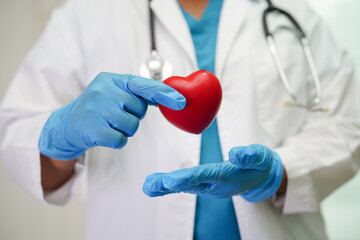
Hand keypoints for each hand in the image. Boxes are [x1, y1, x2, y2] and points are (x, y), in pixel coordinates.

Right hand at [39, 73, 185, 159]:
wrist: (68, 124)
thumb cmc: (99, 108)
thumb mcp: (115, 93)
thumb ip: (139, 94)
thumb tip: (171, 97)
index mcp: (113, 80)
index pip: (144, 86)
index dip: (164, 94)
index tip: (182, 102)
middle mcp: (104, 91)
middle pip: (140, 109)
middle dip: (133, 115)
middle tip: (115, 114)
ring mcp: (98, 110)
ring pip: (132, 126)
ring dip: (125, 129)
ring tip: (109, 124)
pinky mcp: (94, 129)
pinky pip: (121, 140)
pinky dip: (117, 140)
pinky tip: (104, 134)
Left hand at [143, 144, 282, 201]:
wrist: (261, 177)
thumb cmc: (260, 164)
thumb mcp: (261, 157)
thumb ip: (250, 156)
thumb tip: (236, 154)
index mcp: (227, 177)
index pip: (205, 176)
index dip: (187, 178)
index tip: (170, 181)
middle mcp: (215, 185)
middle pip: (190, 184)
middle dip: (170, 184)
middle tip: (150, 185)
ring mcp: (209, 186)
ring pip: (186, 186)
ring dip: (166, 186)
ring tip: (148, 186)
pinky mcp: (205, 184)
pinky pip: (186, 185)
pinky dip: (170, 186)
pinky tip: (156, 185)